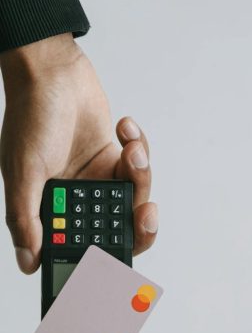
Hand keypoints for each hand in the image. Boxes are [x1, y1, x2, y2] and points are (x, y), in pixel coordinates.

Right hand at [0, 33, 157, 273]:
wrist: (53, 70)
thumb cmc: (31, 114)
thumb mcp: (24, 172)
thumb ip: (25, 218)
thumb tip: (29, 261)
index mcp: (50, 209)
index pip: (79, 249)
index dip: (102, 262)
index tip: (123, 262)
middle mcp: (75, 200)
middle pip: (117, 232)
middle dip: (138, 226)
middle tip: (145, 213)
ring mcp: (98, 181)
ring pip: (134, 198)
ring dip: (140, 176)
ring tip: (130, 149)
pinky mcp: (115, 160)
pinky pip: (139, 168)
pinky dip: (139, 149)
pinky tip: (123, 127)